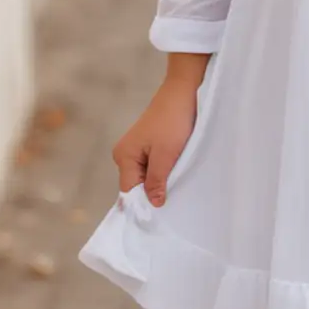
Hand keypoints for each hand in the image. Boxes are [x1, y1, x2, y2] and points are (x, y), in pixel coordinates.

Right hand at [112, 82, 197, 207]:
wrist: (184, 92)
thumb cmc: (174, 121)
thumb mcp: (167, 156)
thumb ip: (156, 181)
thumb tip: (152, 205)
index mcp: (124, 156)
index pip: (128, 191)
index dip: (143, 204)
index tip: (160, 217)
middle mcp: (124, 153)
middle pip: (136, 185)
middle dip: (152, 193)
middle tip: (172, 204)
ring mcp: (135, 148)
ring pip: (145, 176)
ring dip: (159, 182)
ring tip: (176, 188)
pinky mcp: (148, 144)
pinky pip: (152, 166)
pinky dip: (163, 171)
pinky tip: (175, 173)